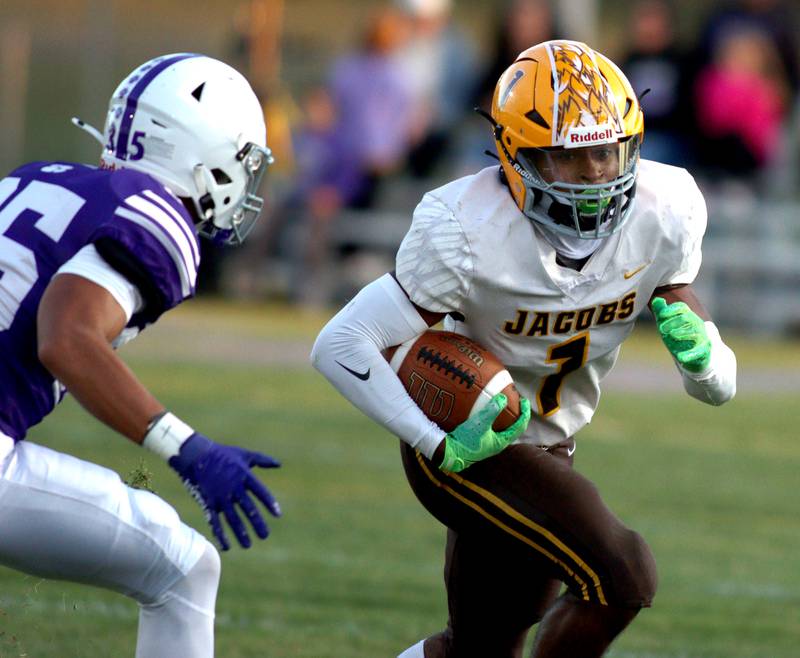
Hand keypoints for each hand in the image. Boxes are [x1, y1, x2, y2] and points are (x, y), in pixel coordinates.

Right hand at [168, 433, 280, 550]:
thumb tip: (279, 464)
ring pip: (232, 518)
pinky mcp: (209, 502)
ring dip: (240, 532)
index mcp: (244, 475)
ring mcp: (220, 496)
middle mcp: (233, 488)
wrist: (196, 455)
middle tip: (265, 536)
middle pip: (248, 508)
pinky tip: (226, 546)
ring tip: (248, 545)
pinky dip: (220, 534)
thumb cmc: (223, 454)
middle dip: (256, 523)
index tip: (278, 515)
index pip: (260, 492)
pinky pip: (215, 521)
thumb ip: (263, 460)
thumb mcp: (245, 454)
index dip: (269, 503)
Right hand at [440, 394, 530, 472]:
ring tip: (501, 404)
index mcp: (501, 442)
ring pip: (501, 428)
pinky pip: (490, 427)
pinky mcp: (479, 440)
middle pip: (513, 427)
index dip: (524, 413)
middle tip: (515, 401)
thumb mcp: (479, 424)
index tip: (525, 400)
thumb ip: (492, 410)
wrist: (448, 453)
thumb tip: (504, 398)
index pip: (520, 426)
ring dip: (504, 417)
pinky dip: (491, 418)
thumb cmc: (465, 441)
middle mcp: (497, 443)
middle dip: (516, 414)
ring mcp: (488, 443)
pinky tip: (482, 410)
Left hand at [651, 297, 710, 372]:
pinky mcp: (704, 352)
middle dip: (673, 321)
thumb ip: (661, 312)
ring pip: (695, 333)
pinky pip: (699, 352)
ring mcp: (702, 338)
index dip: (671, 309)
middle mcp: (696, 325)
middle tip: (661, 328)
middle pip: (687, 317)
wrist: (696, 356)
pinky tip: (680, 357)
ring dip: (683, 333)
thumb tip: (656, 299)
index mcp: (688, 317)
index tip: (661, 314)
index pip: (682, 307)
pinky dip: (689, 355)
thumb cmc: (680, 337)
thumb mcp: (668, 325)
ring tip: (671, 335)